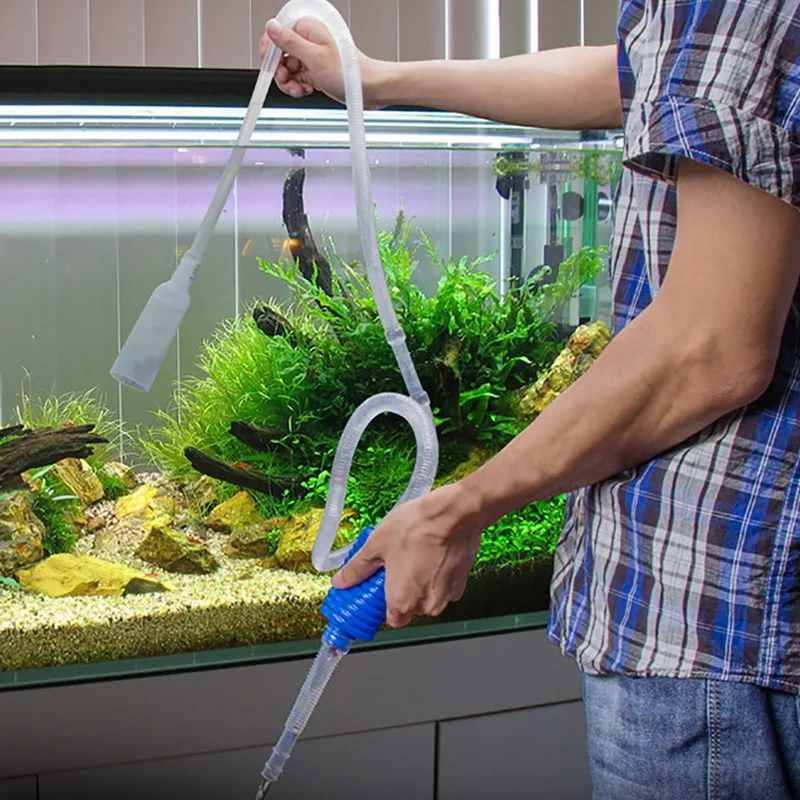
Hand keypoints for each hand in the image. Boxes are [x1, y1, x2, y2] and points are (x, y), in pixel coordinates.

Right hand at [259, 17, 383, 107]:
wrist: (366, 88)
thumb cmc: (348, 72)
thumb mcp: (315, 57)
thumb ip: (291, 42)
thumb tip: (271, 27)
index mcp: (307, 28)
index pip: (276, 34)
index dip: (270, 52)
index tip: (270, 67)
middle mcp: (308, 39)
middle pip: (280, 54)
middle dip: (280, 71)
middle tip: (288, 81)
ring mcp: (311, 55)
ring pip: (287, 68)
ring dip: (289, 82)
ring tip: (300, 88)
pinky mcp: (314, 69)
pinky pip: (297, 77)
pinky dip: (297, 86)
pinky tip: (305, 89)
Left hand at [331, 483, 484, 627]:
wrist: (456, 512)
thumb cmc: (419, 526)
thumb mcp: (376, 544)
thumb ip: (357, 568)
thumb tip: (343, 580)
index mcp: (403, 600)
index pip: (390, 620)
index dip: (382, 605)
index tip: (377, 591)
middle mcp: (427, 603)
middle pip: (409, 607)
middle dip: (400, 589)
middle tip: (393, 566)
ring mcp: (447, 594)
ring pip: (427, 596)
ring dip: (419, 581)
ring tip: (412, 555)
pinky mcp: (461, 581)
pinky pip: (443, 585)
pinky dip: (436, 574)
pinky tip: (429, 553)